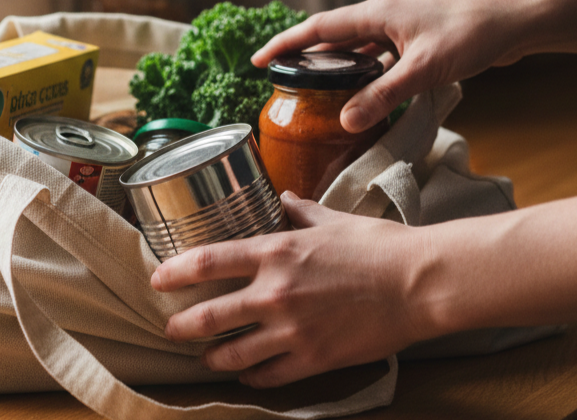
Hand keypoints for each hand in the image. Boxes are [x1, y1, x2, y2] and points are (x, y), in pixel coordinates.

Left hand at [151, 192, 429, 387]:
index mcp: (276, 252)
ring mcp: (292, 330)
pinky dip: (251, 376)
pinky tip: (246, 373)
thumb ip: (301, 212)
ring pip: (232, 352)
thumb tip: (286, 200)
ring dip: (211, 356)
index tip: (158, 279)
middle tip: (171, 328)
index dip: (174, 272)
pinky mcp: (313, 359)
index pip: (207, 262)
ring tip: (205, 357)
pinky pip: (268, 375)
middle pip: (208, 316)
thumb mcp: (333, 220)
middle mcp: (275, 292)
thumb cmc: (378, 245)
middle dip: (181, 325)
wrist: (418, 283)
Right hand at [251, 0, 534, 131]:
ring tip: (316, 90)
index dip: (285, 44)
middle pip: (332, 35)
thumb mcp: (423, 69)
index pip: (317, 27)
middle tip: (282, 80)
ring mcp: (400, 25)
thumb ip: (383, 95)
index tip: (258, 60)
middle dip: (305, 56)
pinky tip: (367, 91)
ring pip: (357, 46)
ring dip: (336, 65)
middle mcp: (383, 15)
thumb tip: (347, 120)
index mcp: (376, 13)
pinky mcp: (416, 37)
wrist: (516, 19)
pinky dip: (366, 71)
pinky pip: (379, 54)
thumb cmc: (473, 32)